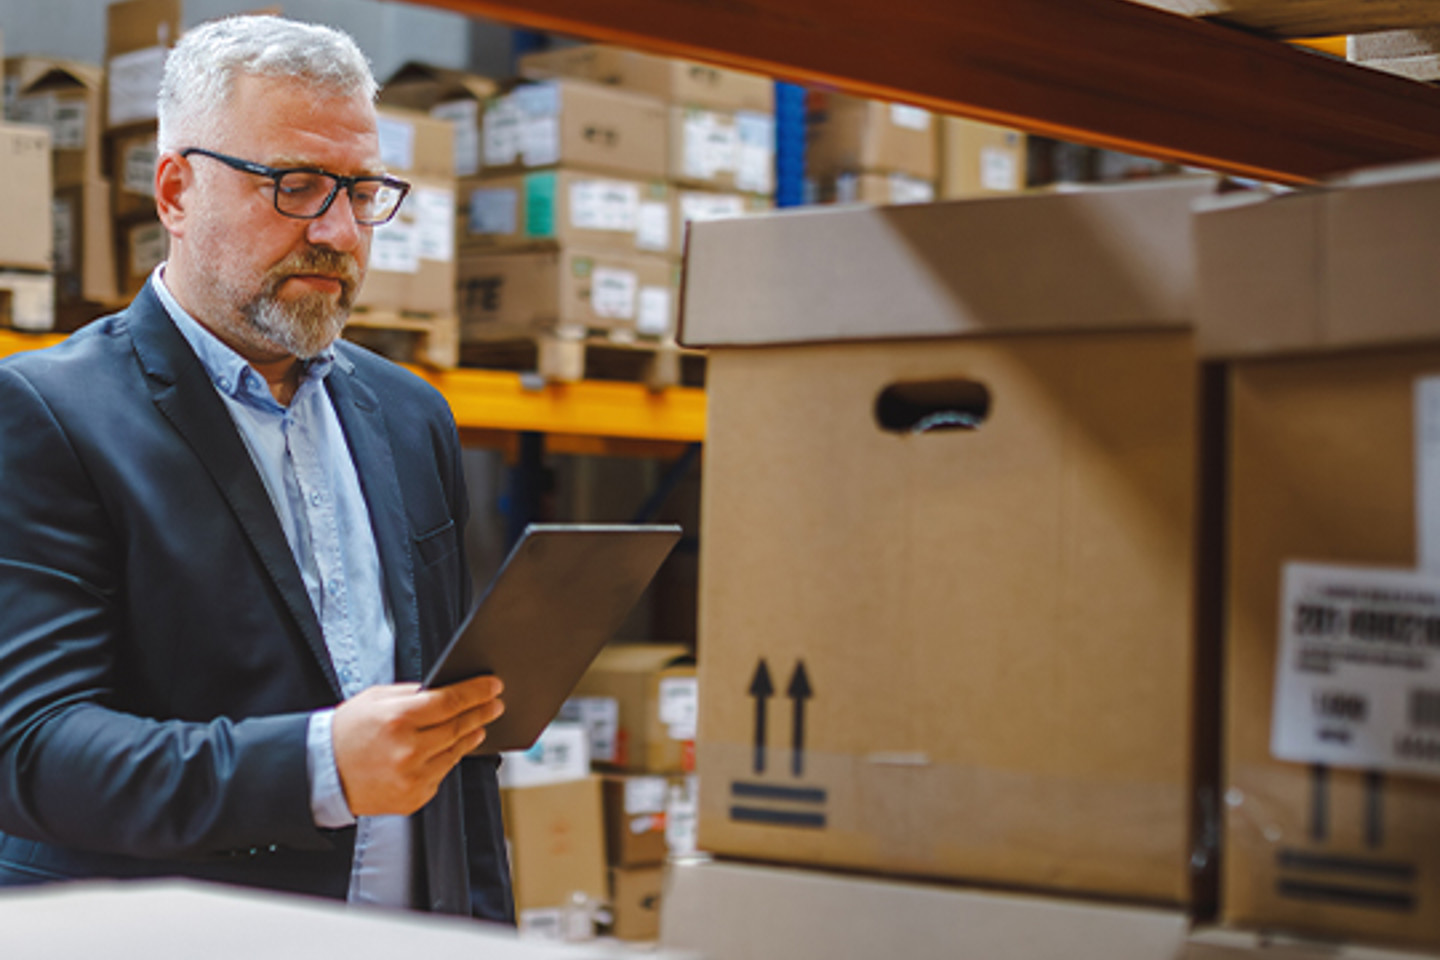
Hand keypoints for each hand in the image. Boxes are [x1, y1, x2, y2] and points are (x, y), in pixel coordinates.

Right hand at [331, 675, 503, 816]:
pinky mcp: (413, 798)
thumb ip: (412, 694)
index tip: (494, 686)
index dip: (477, 692)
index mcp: (398, 719)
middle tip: (495, 704)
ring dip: (470, 737)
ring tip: (479, 725)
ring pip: (454, 753)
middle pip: (458, 728)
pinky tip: (450, 749)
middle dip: (481, 713)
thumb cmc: (347, 731)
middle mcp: (408, 751)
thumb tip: (445, 691)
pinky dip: (446, 760)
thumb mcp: (375, 698)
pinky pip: (440, 775)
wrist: (320, 773)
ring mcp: (412, 778)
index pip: (451, 701)